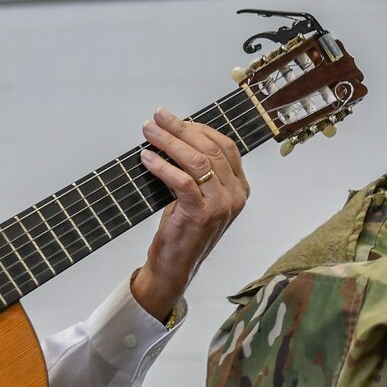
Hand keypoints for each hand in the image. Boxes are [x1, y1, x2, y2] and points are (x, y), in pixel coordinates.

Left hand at [130, 108, 248, 319]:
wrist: (174, 268)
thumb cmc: (183, 231)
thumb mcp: (197, 196)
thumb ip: (198, 171)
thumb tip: (177, 135)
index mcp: (238, 188)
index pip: (224, 146)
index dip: (198, 128)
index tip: (172, 119)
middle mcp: (235, 195)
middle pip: (211, 149)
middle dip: (180, 129)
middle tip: (157, 118)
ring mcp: (221, 206)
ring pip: (198, 161)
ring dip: (169, 142)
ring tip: (149, 132)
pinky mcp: (202, 214)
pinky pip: (183, 181)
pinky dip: (163, 166)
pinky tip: (147, 158)